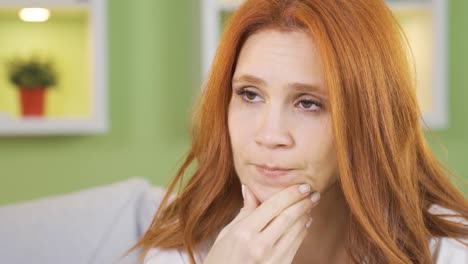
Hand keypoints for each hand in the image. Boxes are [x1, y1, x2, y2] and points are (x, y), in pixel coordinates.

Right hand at [203, 183, 319, 263]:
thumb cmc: (220, 259)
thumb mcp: (226, 233)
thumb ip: (245, 211)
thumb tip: (251, 188)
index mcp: (244, 233)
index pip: (273, 206)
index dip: (290, 194)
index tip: (302, 185)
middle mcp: (260, 246)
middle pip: (288, 217)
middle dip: (303, 203)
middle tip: (314, 192)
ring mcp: (272, 260)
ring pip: (295, 231)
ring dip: (305, 216)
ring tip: (311, 204)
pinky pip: (295, 245)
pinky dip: (302, 231)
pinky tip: (305, 222)